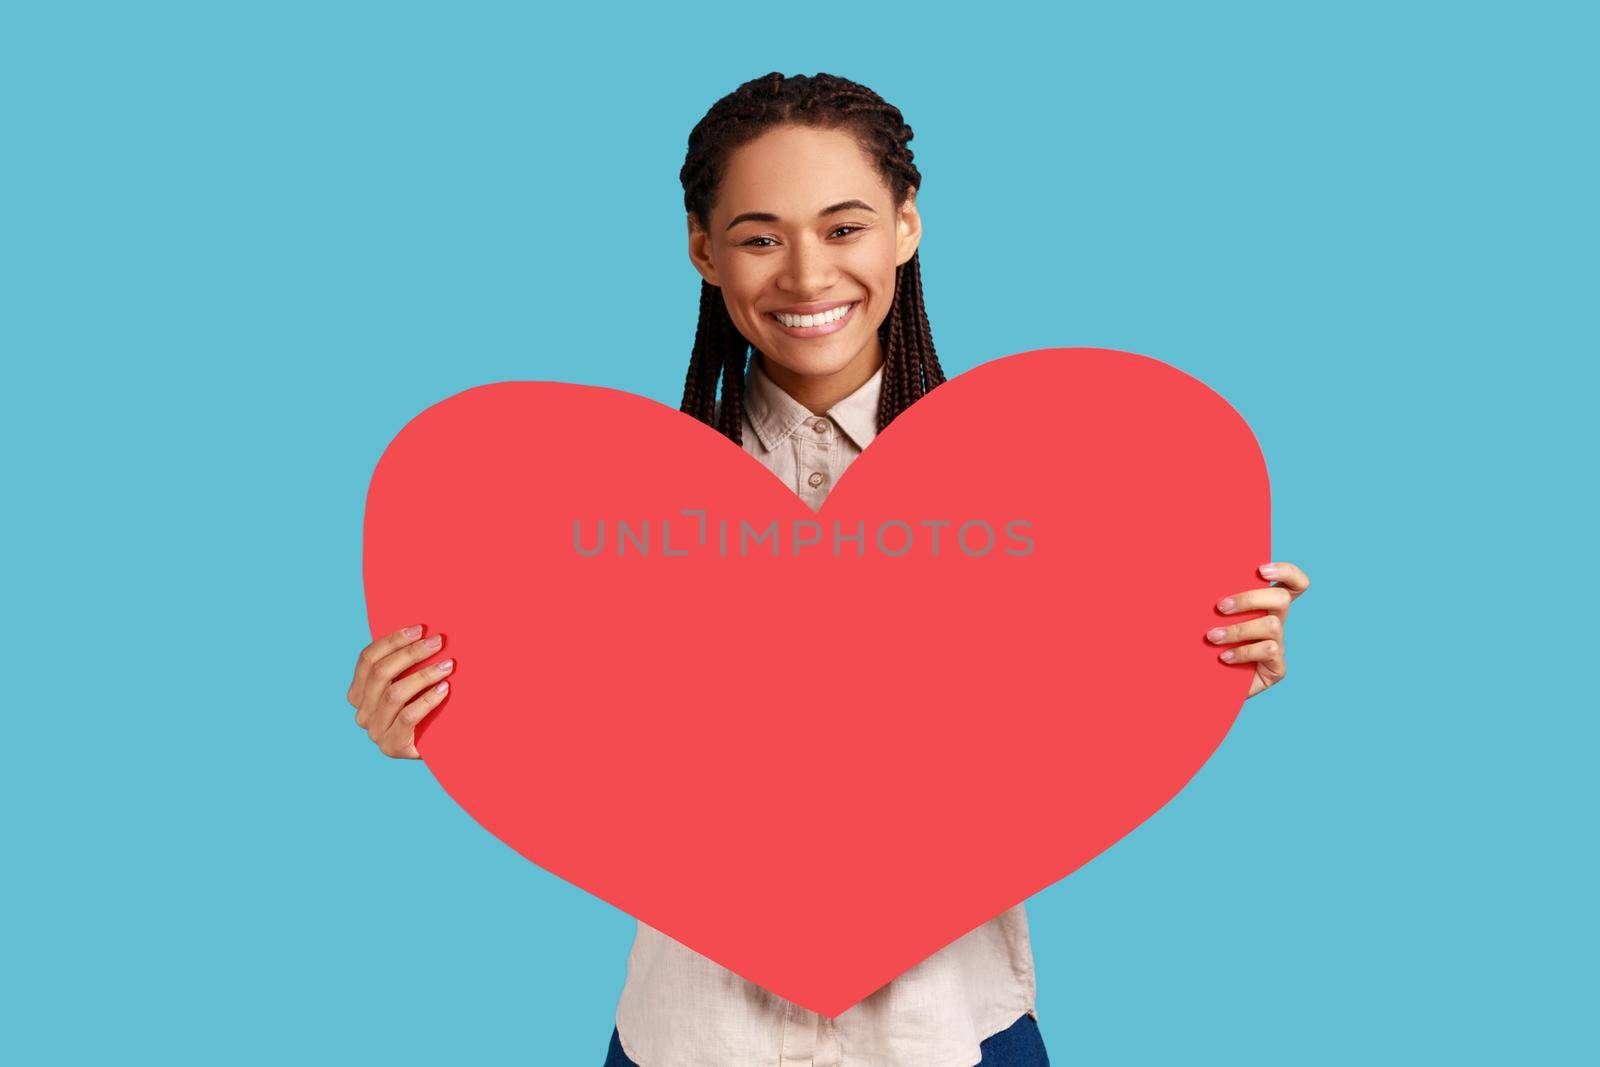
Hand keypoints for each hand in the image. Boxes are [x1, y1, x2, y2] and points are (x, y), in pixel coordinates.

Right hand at [346, 624, 452, 757]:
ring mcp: (375, 731)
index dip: (391, 640)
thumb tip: (421, 630)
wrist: (440, 746)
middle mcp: (362, 713)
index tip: (419, 629)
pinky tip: (445, 688)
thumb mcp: (410, 683)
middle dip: (410, 653)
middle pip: (380, 673)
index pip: (367, 659)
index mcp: (358, 693)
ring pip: (394, 694)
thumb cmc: (426, 708)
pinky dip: (428, 699)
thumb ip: (404, 664)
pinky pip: (408, 716)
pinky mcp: (392, 746)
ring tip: (448, 665)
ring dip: (423, 675)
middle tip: (437, 642)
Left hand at [1206, 561, 1310, 698]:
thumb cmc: (1201, 644)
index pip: (1293, 583)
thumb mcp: (1205, 618)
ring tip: (1211, 637)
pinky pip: (1268, 651)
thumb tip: (1192, 572)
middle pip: (1281, 598)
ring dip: (1238, 629)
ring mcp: (1278, 645)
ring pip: (1271, 625)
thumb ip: (1208, 598)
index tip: (1260, 570)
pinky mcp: (1277, 668)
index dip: (1287, 572)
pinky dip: (1243, 652)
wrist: (1202, 683)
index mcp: (1264, 607)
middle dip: (1250, 598)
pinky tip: (1223, 657)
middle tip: (1220, 607)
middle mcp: (1275, 623)